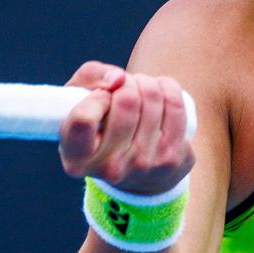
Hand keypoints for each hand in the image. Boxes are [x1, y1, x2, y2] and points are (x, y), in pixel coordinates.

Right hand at [59, 61, 194, 194]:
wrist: (137, 175)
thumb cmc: (102, 126)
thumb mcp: (80, 101)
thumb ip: (90, 77)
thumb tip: (119, 79)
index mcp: (78, 160)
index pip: (83, 119)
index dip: (96, 97)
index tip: (101, 97)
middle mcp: (110, 168)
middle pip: (126, 100)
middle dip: (127, 82)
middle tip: (125, 87)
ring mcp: (144, 165)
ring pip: (152, 97)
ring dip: (147, 82)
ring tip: (141, 89)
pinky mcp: (173, 159)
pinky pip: (175, 104)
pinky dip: (168, 87)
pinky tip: (161, 93)